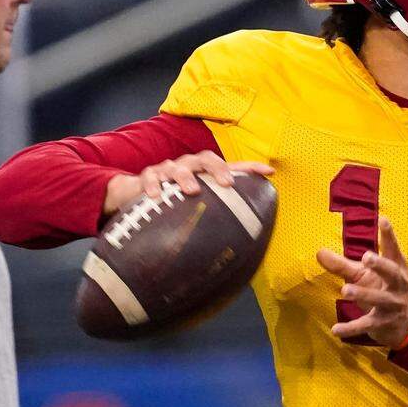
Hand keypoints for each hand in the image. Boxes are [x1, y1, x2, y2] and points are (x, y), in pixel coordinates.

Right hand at [103, 151, 273, 215]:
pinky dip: (153, 185)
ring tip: (192, 190)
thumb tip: (242, 247)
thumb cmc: (176, 202)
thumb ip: (217, 219)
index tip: (269, 171)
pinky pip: (150, 176)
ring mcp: (169, 170)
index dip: (251, 167)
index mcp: (206, 173)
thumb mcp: (198, 207)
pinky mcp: (149, 176)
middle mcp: (190, 167)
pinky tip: (156, 196)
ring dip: (185, 177)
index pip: (232, 166)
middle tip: (227, 184)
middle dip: (218, 168)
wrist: (138, 194)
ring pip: (178, 167)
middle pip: (206, 159)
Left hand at [317, 215, 407, 347]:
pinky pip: (366, 325)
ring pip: (378, 298)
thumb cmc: (382, 288)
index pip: (392, 249)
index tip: (383, 219)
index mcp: (395, 267)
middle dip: (381, 265)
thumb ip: (342, 264)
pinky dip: (351, 328)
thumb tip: (318, 252)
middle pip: (392, 273)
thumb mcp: (364, 274)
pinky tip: (335, 330)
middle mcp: (397, 284)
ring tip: (345, 290)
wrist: (407, 323)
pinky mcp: (383, 323)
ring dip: (363, 294)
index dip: (389, 235)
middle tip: (367, 257)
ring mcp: (391, 305)